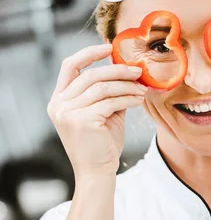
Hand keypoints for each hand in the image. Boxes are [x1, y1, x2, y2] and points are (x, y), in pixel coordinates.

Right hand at [47, 43, 147, 176]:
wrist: (97, 172)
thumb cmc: (101, 143)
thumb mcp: (102, 112)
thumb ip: (108, 92)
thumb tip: (127, 69)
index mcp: (59, 99)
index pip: (69, 65)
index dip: (89, 53)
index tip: (110, 47)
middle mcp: (58, 104)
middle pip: (90, 75)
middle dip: (117, 70)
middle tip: (138, 71)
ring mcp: (67, 112)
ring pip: (102, 87)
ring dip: (126, 86)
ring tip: (142, 89)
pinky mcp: (81, 120)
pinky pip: (110, 102)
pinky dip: (128, 98)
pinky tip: (139, 100)